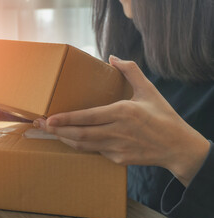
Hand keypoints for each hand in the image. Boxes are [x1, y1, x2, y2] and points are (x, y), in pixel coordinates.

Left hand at [34, 55, 209, 186]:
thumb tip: (112, 57)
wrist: (177, 147)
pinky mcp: (118, 159)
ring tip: (50, 131)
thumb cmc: (163, 117)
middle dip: (57, 131)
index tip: (50, 118)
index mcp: (124, 113)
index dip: (67, 119)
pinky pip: (95, 151)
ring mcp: (117, 148)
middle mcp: (118, 131)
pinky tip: (71, 139)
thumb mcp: (149, 90)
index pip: (88, 117)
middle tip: (40, 124)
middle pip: (80, 135)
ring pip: (84, 145)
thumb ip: (131, 71)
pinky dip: (81, 145)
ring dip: (65, 139)